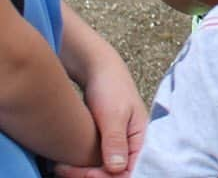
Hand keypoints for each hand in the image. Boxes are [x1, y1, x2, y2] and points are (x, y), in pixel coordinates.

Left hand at [54, 50, 146, 177]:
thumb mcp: (114, 113)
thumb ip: (116, 141)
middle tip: (64, 170)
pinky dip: (79, 166)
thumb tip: (118, 169)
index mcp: (140, 136)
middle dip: (89, 176)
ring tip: (61, 168)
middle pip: (114, 173)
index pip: (129, 170)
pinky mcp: (102, 141)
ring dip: (81, 173)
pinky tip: (65, 164)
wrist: (97, 67)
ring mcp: (115, 142)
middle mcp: (129, 142)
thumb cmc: (111, 85)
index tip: (87, 173)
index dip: (108, 177)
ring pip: (102, 170)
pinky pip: (94, 162)